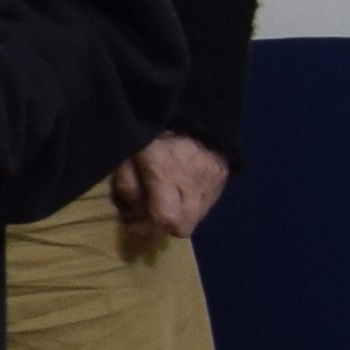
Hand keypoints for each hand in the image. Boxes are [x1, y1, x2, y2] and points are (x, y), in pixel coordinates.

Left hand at [116, 130, 231, 247]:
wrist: (191, 118)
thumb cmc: (150, 137)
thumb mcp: (128, 157)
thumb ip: (128, 186)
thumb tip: (136, 214)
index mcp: (165, 173)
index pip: (165, 217)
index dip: (147, 230)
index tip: (133, 227)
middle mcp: (192, 183)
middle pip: (182, 226)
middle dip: (162, 229)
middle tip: (149, 218)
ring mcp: (210, 184)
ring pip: (194, 220)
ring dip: (177, 219)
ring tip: (164, 204)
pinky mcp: (220, 183)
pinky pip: (205, 207)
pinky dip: (190, 208)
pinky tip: (179, 194)